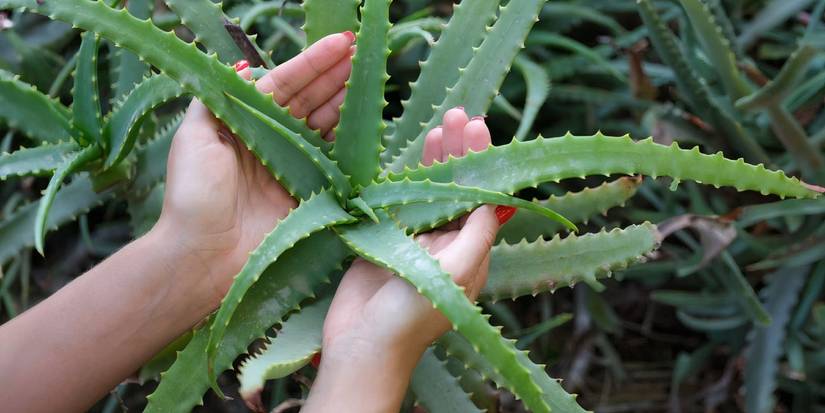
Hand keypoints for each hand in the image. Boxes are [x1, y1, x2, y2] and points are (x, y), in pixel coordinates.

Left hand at [151, 32, 354, 307]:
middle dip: (335, 77)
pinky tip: (367, 125)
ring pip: (325, 128)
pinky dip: (351, 145)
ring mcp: (292, 169)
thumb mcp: (194, 138)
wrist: (202, 254)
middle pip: (309, 101)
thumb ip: (217, 100)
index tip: (340, 44)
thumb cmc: (194, 194)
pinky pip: (334, 165)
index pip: (284, 84)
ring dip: (346, 103)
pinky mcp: (308, 196)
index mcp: (244, 124)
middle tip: (362, 56)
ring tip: (368, 80)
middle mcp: (271, 143)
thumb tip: (246, 69)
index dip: (312, 63)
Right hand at [302, 109, 499, 412]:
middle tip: (461, 115)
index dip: (484, 163)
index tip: (480, 129)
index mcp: (473, 252)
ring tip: (440, 126)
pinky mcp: (386, 239)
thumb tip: (501, 198)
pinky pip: (400, 201)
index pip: (485, 198)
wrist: (360, 346)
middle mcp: (449, 243)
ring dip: (437, 160)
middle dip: (462, 153)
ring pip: (432, 190)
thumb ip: (477, 232)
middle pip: (461, 188)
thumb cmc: (412, 317)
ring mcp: (416, 240)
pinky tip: (410, 155)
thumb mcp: (456, 272)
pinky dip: (407, 177)